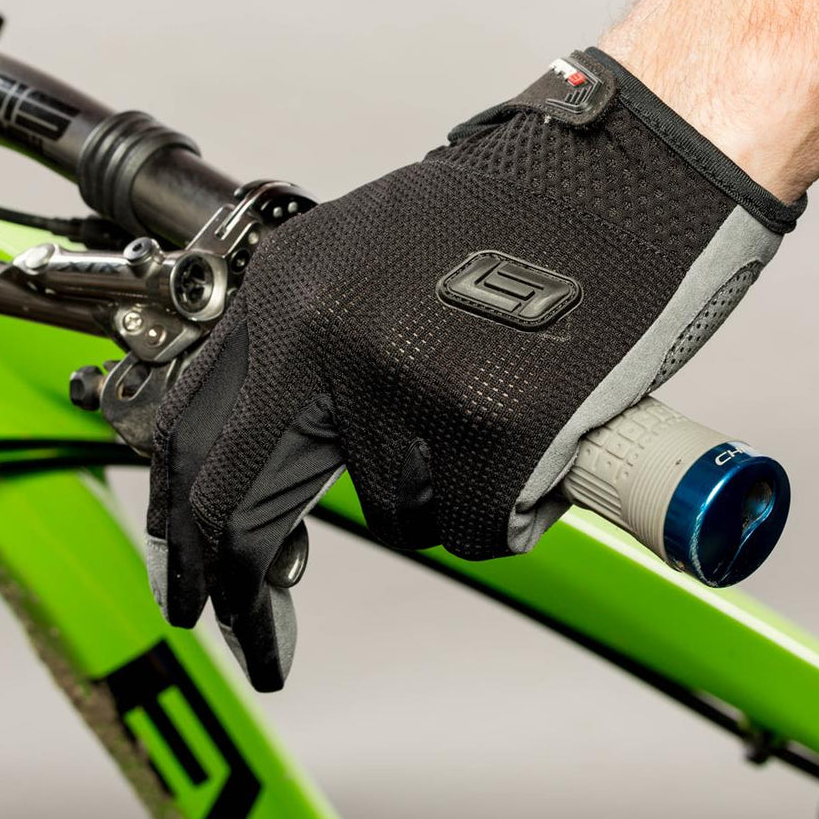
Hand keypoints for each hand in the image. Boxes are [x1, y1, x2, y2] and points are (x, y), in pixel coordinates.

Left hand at [144, 48, 802, 689]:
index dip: (186, 521)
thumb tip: (290, 448)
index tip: (192, 580)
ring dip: (443, 493)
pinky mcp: (493, 424)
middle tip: (261, 647)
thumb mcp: (375, 260)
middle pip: (251, 500)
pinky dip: (508, 507)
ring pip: (398, 512)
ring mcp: (406, 379)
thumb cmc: (519, 215)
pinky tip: (539, 440)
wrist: (632, 171)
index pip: (195, 430)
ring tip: (499, 417)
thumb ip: (316, 345)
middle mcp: (324, 334)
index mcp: (288, 289)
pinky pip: (475, 526)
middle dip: (248, 588)